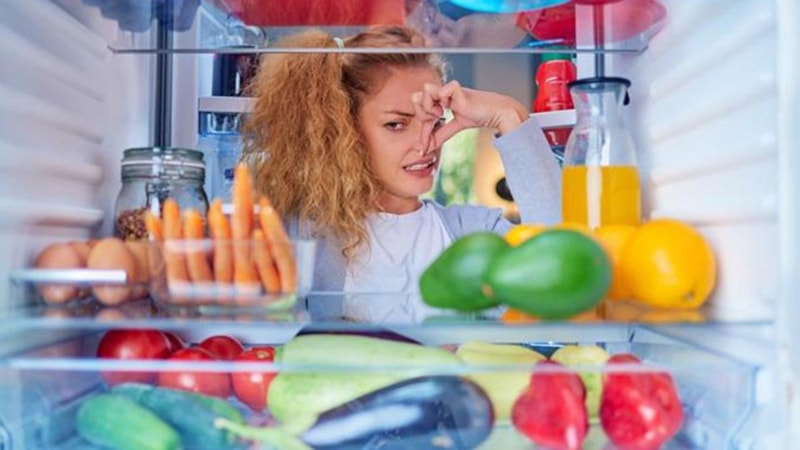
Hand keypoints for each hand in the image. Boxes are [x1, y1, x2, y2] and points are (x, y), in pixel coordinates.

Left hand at [412, 80, 527, 150]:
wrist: (495, 113)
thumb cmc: (478, 115)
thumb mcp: (455, 127)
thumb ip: (441, 134)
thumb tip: (427, 148)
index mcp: (440, 100)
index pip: (420, 112)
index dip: (421, 131)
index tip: (425, 147)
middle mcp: (442, 92)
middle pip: (416, 98)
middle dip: (422, 116)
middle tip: (435, 124)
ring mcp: (448, 89)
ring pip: (424, 91)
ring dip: (429, 107)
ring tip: (442, 114)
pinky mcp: (456, 88)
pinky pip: (440, 91)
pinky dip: (442, 101)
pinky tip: (449, 108)